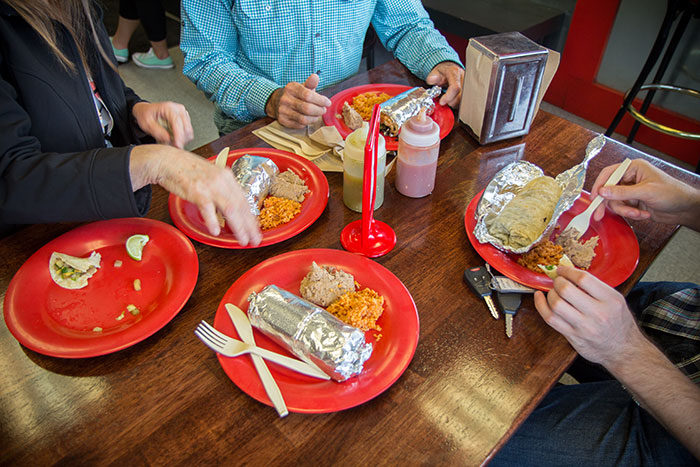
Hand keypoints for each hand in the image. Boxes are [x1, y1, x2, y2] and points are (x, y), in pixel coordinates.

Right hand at [130, 145, 261, 245]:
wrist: (168, 160)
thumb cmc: (187, 170)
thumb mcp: (211, 176)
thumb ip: (221, 190)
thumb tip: (230, 208)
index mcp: (227, 177)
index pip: (244, 200)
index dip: (251, 217)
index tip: (255, 229)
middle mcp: (222, 180)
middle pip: (241, 206)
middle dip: (250, 225)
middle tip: (255, 240)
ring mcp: (210, 185)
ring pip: (230, 208)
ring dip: (238, 226)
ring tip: (243, 240)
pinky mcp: (197, 190)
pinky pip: (208, 208)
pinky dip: (212, 221)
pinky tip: (216, 231)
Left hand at [132, 102, 193, 148]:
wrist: (146, 111)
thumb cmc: (145, 115)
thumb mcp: (146, 124)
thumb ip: (157, 131)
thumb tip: (168, 139)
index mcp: (169, 108)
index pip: (178, 123)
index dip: (179, 136)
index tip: (177, 146)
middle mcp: (178, 109)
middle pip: (187, 129)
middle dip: (180, 141)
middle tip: (171, 147)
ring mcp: (183, 113)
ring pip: (189, 132)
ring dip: (182, 140)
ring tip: (170, 142)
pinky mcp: (185, 119)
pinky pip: (188, 132)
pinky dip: (182, 138)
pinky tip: (173, 138)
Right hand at [265, 74, 330, 128]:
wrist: (277, 101)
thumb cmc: (295, 94)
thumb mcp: (302, 86)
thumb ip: (310, 83)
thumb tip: (315, 77)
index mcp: (291, 88)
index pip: (308, 95)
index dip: (321, 100)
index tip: (327, 103)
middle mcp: (285, 99)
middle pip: (307, 108)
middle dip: (319, 110)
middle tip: (323, 110)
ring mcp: (283, 111)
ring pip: (304, 119)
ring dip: (314, 118)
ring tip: (317, 115)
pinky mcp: (283, 120)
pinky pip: (299, 125)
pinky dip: (307, 123)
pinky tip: (309, 118)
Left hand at [426, 61, 463, 107]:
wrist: (448, 68)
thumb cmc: (442, 72)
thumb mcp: (435, 72)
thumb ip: (432, 77)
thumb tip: (431, 80)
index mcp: (455, 72)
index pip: (455, 87)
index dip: (449, 96)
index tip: (442, 102)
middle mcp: (463, 78)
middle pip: (461, 95)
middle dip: (452, 102)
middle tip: (444, 102)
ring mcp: (466, 84)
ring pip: (463, 98)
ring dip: (455, 103)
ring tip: (448, 101)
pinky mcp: (467, 89)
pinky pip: (464, 99)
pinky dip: (458, 103)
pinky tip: (452, 101)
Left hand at [533, 266, 643, 366]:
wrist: (622, 350)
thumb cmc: (618, 322)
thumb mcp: (615, 300)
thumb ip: (596, 287)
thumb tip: (569, 273)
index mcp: (610, 300)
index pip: (583, 279)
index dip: (568, 271)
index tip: (562, 269)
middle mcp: (598, 314)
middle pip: (566, 290)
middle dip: (558, 281)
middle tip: (558, 281)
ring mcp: (584, 327)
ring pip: (556, 304)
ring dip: (550, 293)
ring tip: (553, 291)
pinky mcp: (573, 336)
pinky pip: (550, 319)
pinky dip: (540, 305)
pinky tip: (539, 297)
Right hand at [591, 159, 699, 229]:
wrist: (684, 208)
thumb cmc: (672, 193)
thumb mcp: (646, 191)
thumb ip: (622, 192)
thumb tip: (602, 192)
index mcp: (633, 168)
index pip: (609, 174)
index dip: (599, 185)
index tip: (593, 198)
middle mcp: (630, 178)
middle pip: (608, 191)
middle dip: (612, 204)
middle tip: (599, 215)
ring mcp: (631, 191)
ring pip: (615, 202)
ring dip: (625, 210)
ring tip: (638, 213)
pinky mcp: (633, 202)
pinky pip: (622, 209)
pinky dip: (631, 214)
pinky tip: (643, 213)